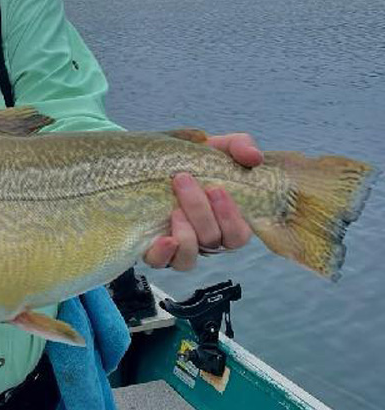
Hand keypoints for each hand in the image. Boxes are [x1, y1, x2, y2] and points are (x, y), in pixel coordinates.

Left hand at [143, 133, 261, 271]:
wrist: (154, 162)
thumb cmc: (194, 160)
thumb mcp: (219, 148)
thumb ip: (240, 146)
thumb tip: (254, 157)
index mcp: (225, 222)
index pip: (238, 236)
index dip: (231, 218)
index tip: (216, 189)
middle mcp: (204, 239)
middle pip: (212, 241)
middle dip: (201, 212)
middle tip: (183, 180)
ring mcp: (179, 248)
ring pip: (190, 259)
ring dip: (186, 235)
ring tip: (175, 210)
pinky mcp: (155, 251)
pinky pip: (161, 263)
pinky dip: (164, 254)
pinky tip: (164, 239)